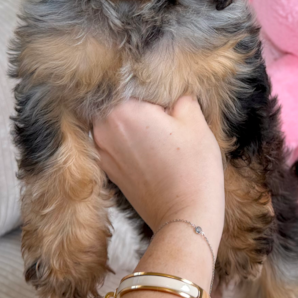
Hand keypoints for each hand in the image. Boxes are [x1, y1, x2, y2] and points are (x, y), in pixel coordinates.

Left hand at [92, 96, 224, 250]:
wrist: (186, 216)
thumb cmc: (193, 167)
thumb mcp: (195, 120)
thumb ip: (178, 96)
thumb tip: (172, 93)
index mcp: (120, 110)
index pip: (127, 81)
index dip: (147, 81)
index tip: (162, 88)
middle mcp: (103, 130)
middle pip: (117, 101)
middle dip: (138, 101)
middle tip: (163, 108)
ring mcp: (103, 152)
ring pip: (115, 123)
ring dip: (132, 121)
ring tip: (159, 129)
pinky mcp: (109, 170)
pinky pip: (116, 144)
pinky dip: (130, 141)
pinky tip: (152, 147)